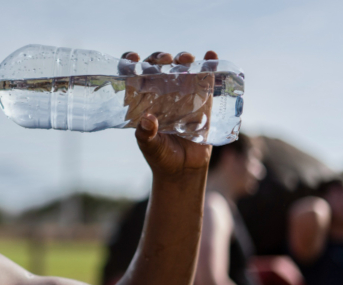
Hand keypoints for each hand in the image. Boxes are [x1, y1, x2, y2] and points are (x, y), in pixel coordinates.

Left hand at [128, 51, 215, 179]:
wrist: (184, 169)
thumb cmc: (160, 157)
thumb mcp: (150, 147)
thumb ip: (146, 135)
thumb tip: (147, 119)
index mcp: (142, 101)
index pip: (134, 76)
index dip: (131, 63)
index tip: (132, 59)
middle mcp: (161, 93)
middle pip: (158, 67)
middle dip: (160, 58)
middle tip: (164, 60)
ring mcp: (182, 94)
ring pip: (181, 69)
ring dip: (183, 59)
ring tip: (186, 59)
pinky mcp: (202, 100)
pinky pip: (205, 80)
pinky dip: (209, 65)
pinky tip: (211, 55)